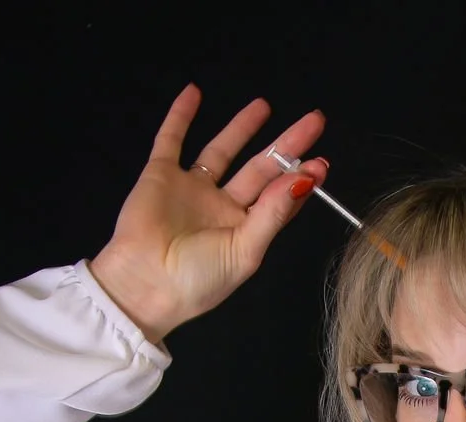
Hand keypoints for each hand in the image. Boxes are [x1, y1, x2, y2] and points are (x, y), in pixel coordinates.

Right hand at [88, 84, 328, 343]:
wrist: (145, 285)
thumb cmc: (198, 281)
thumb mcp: (245, 252)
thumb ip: (272, 214)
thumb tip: (302, 181)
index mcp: (245, 231)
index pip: (279, 200)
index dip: (300, 180)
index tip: (320, 162)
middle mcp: (222, 208)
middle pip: (260, 170)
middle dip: (286, 146)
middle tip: (313, 122)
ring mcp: (193, 189)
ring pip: (222, 151)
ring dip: (242, 128)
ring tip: (264, 106)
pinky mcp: (162, 175)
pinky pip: (171, 140)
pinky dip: (180, 116)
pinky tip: (193, 93)